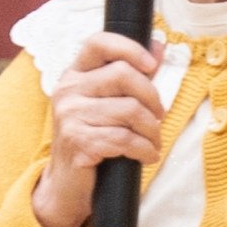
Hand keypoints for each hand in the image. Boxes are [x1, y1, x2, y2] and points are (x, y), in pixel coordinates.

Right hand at [29, 32, 167, 226]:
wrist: (67, 183)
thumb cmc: (93, 139)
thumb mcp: (109, 103)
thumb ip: (132, 75)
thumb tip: (158, 44)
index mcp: (75, 74)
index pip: (99, 43)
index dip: (129, 48)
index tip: (152, 65)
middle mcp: (68, 90)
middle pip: (123, 75)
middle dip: (152, 97)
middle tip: (159, 116)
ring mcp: (70, 115)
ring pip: (130, 109)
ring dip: (152, 130)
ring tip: (153, 141)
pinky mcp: (78, 141)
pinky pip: (125, 138)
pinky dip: (145, 149)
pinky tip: (146, 156)